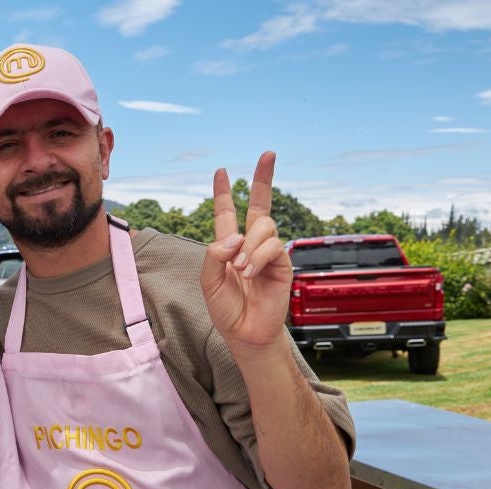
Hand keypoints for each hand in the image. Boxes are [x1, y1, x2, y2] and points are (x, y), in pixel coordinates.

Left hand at [200, 152, 293, 350]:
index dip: (223, 193)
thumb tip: (234, 236)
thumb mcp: (208, 282)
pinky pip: (272, 247)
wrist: (245, 333)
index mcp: (229, 246)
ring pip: (263, 228)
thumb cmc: (226, 310)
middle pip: (260, 205)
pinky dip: (258, 257)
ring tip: (240, 269)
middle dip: (263, 178)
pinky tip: (250, 272)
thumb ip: (214, 255)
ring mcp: (267, 253)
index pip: (227, 213)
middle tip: (268, 154)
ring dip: (248, 246)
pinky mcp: (282, 264)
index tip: (221, 171)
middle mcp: (250, 245)